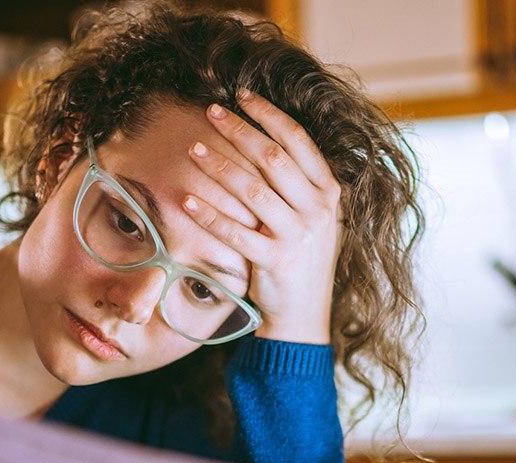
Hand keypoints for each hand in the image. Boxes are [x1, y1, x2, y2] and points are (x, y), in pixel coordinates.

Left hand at [183, 88, 341, 344]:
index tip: (241, 96)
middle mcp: (317, 211)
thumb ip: (298, 183)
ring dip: (219, 167)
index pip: (298, 141)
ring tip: (194, 149)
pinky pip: (236, 232)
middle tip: (211, 112)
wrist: (305, 314)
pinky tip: (186, 200)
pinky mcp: (275, 262)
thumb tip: (263, 138)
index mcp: (328, 193)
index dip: (268, 114)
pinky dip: (209, 215)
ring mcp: (298, 237)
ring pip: (253, 190)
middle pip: (273, 158)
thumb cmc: (301, 259)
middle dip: (240, 130)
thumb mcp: (313, 217)